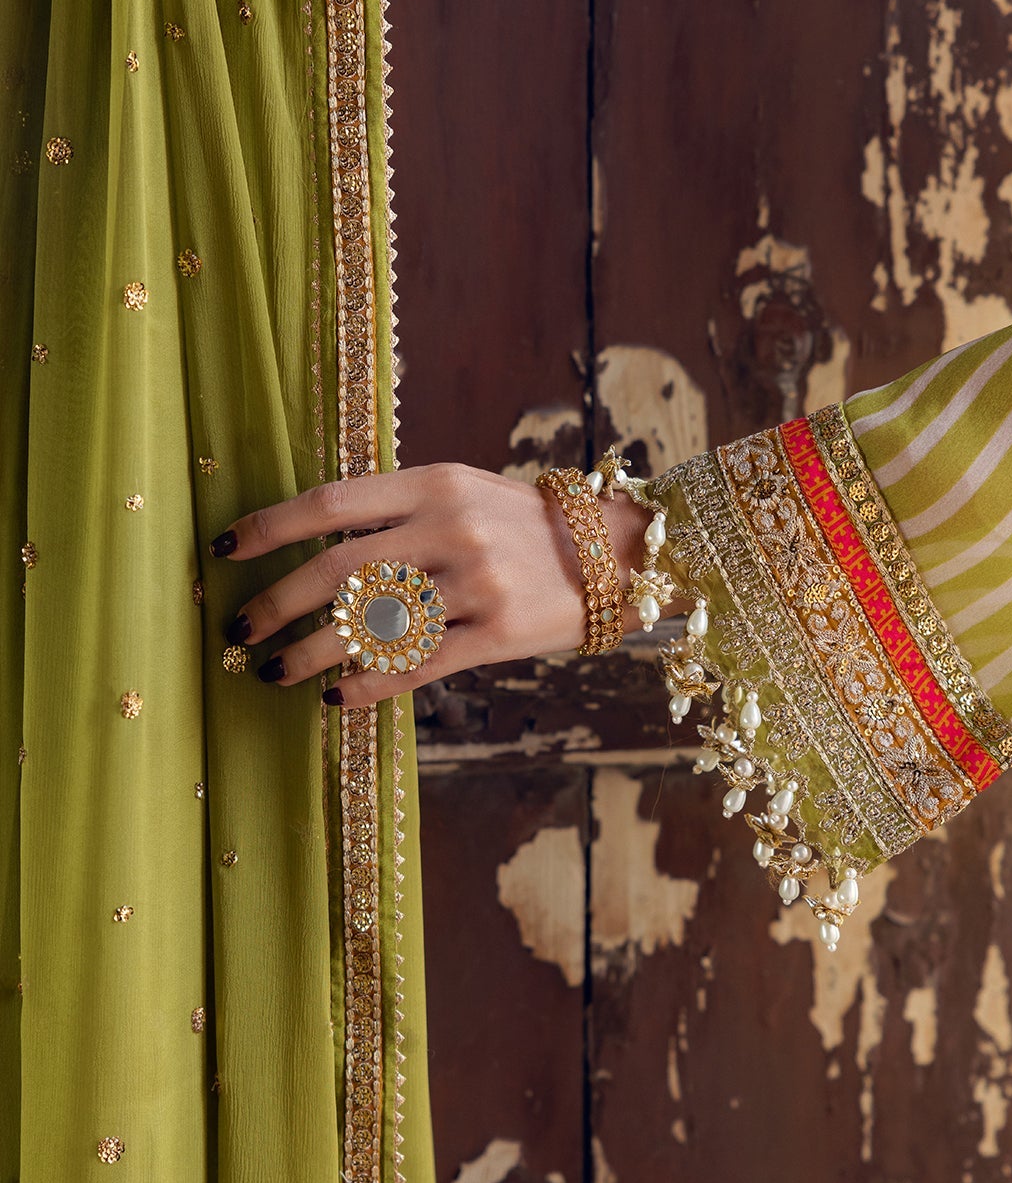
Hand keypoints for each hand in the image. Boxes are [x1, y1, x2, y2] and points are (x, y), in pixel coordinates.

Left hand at [212, 463, 662, 705]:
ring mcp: (476, 583)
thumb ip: (396, 509)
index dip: (268, 528)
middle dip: (274, 603)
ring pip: (369, 626)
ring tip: (273, 671)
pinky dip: (368, 685)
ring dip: (309, 653)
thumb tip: (311, 544)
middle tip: (238, 630)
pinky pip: (417, 666)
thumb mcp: (462, 490)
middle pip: (337, 570)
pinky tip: (335, 698)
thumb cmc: (524, 524)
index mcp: (434, 483)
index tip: (223, 549)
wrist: (617, 554)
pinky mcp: (498, 634)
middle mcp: (451, 529)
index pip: (331, 503)